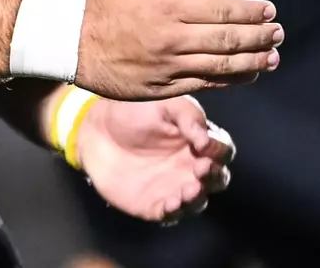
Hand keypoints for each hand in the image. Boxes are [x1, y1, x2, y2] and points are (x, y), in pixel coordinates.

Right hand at [78, 0, 280, 99]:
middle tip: (278, 33)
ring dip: (253, 61)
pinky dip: (230, 80)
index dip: (250, 11)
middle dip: (259, 36)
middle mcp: (172, 38)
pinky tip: (248, 74)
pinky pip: (204, 85)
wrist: (71, 45)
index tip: (269, 11)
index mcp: (168, 6)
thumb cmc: (106, 6)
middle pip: (227, 39)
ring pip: (221, 67)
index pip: (222, 9)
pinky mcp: (162, 89)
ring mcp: (168, 67)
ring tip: (273, 56)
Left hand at [78, 95, 234, 222]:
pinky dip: (174, 212)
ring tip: (189, 190)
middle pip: (217, 180)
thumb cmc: (135, 109)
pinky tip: (170, 204)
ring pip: (197, 202)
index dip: (219, 150)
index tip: (204, 145)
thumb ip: (189, 118)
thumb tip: (205, 141)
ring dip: (196, 198)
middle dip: (214, 177)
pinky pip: (170, 214)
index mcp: (198, 142)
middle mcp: (190, 167)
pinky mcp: (152, 204)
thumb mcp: (166, 104)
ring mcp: (172, 187)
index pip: (222, 151)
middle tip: (202, 170)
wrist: (97, 127)